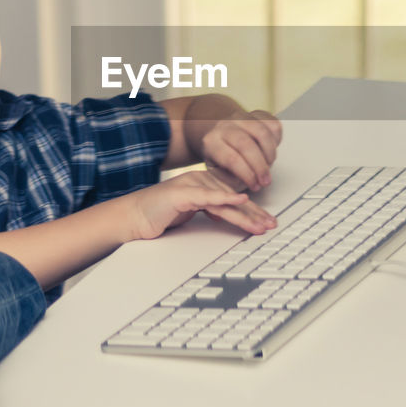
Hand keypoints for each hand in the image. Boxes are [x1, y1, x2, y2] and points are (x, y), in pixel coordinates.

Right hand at [128, 170, 276, 240]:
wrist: (133, 217)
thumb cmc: (159, 215)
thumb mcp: (190, 213)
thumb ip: (207, 211)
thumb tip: (224, 218)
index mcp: (204, 185)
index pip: (233, 199)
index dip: (252, 211)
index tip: (267, 221)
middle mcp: (200, 182)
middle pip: (233, 200)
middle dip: (255, 214)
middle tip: (272, 224)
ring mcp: (191, 186)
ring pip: (225, 201)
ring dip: (246, 213)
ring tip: (261, 223)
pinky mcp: (182, 194)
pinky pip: (208, 197)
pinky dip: (225, 198)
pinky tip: (240, 199)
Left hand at [199, 109, 281, 191]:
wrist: (219, 134)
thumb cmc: (220, 157)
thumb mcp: (218, 172)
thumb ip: (231, 179)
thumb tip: (251, 181)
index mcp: (212, 142)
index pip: (231, 159)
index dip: (247, 175)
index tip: (255, 186)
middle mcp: (225, 126)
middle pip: (247, 145)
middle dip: (260, 167)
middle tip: (266, 181)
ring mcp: (242, 117)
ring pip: (262, 133)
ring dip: (270, 154)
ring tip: (269, 166)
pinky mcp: (256, 114)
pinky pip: (272, 124)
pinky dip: (276, 140)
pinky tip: (270, 151)